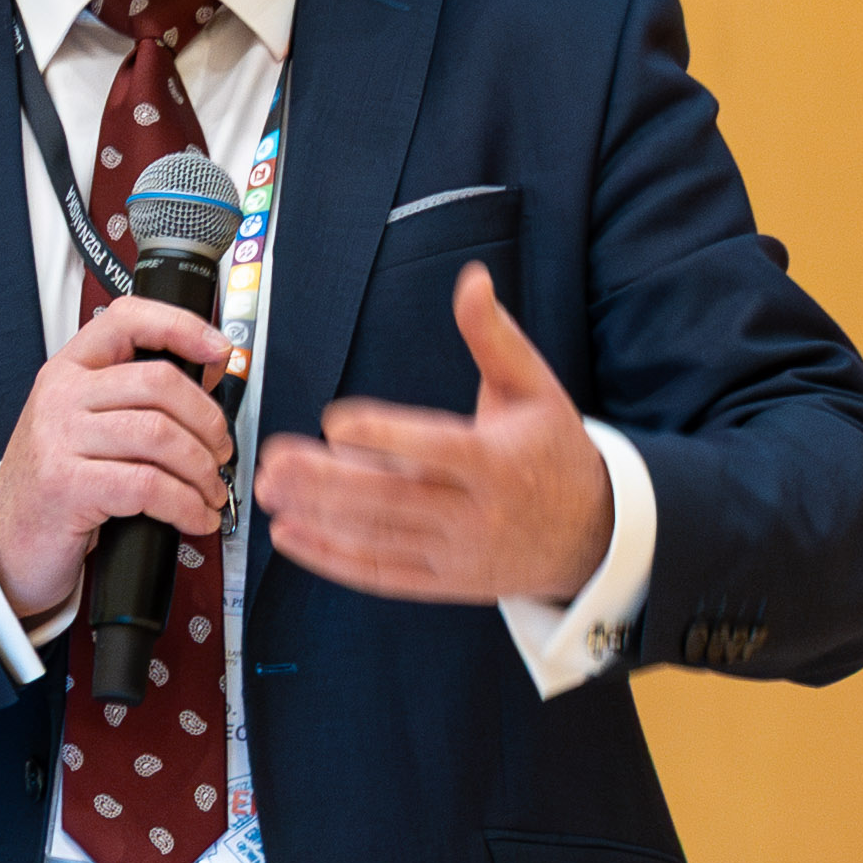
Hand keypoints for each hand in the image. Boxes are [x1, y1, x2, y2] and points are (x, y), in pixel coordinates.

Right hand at [0, 297, 234, 618]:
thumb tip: (205, 380)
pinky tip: (194, 517)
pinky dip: (186, 505)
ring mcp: (60, 439)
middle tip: (221, 451)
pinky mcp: (68, 486)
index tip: (219, 350)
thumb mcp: (82, 426)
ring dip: (202, 469)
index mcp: (68, 371)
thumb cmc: (55, 484)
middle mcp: (61, 396)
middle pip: (159, 382)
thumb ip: (129, 399)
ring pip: (161, 435)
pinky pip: (149, 486)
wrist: (7, 541)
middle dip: (208, 420)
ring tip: (210, 490)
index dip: (181, 327)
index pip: (127, 320)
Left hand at [255, 261, 609, 603]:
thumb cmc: (554, 451)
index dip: (386, 436)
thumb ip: (495, 337)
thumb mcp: (535, 389)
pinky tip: (288, 535)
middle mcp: (477, 515)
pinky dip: (330, 558)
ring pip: (378, 537)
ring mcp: (458, 555)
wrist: (595, 536)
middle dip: (327, 480)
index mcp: (499, 462)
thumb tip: (472, 280)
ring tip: (268, 489)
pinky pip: (379, 572)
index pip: (437, 449)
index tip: (335, 419)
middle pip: (393, 499)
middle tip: (275, 459)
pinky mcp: (443, 582)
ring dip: (317, 515)